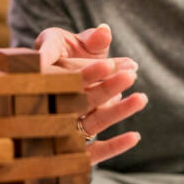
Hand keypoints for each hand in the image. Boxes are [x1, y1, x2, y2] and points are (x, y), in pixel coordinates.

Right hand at [35, 25, 146, 164]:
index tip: (107, 65)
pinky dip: (113, 146)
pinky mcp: (69, 143)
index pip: (61, 68)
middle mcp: (43, 92)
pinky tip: (135, 136)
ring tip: (141, 99)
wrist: (60, 82)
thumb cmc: (73, 53)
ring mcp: (55, 121)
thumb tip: (104, 32)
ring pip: (86, 118)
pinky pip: (90, 151)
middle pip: (76, 94)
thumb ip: (93, 39)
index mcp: (42, 60)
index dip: (84, 69)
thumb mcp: (81, 43)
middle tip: (131, 75)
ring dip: (115, 111)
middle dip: (105, 86)